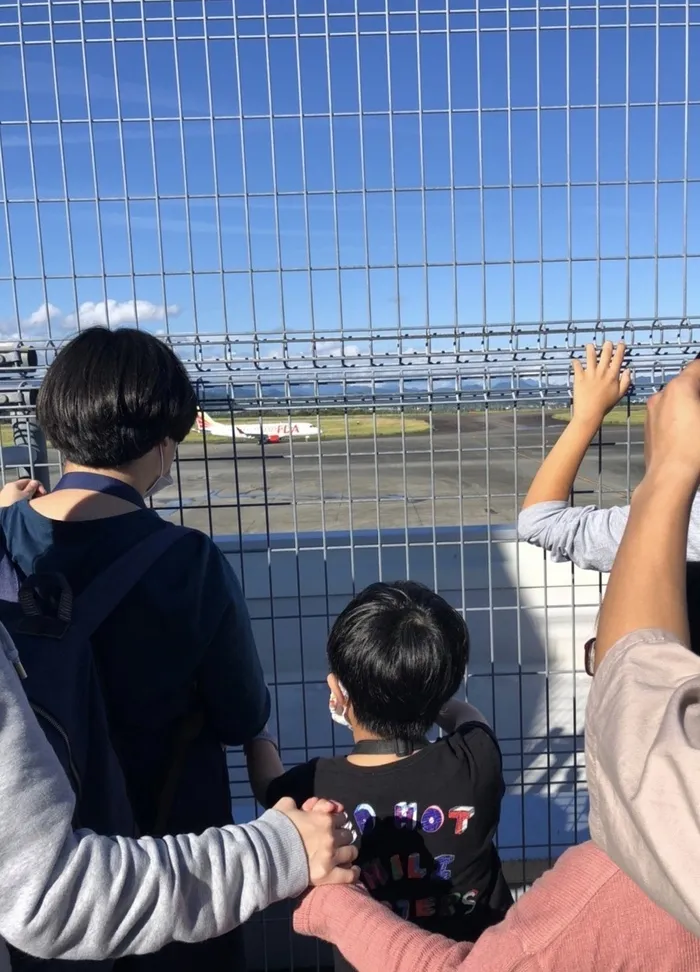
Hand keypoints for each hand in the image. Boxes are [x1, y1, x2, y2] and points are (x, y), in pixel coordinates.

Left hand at [0, 479, 45, 506]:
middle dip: (34, 492)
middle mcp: (8, 489)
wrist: (7, 519)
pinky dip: (24, 502)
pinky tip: (28, 507)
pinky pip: (17, 500)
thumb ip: (32, 487)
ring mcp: (7, 497)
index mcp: (13, 484)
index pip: (28, 481)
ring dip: (29, 498)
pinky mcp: (7, 504)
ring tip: (35, 504)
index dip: (37, 485)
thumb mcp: (27, 495)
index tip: (43, 492)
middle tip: (41, 498)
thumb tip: (35, 482)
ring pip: (21, 494)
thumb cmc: (16, 506)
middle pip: (24, 488)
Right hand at [273, 797, 358, 886]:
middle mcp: (331, 836)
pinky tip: (352, 871)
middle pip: (348, 834)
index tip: (334, 824)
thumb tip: (302, 805)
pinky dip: (353, 873)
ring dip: (348, 852)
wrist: (266, 855)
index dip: (337, 819)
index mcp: (323, 818)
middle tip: (337, 840)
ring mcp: (331, 856)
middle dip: (343, 836)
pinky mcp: (328, 875)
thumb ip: (295, 803)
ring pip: (351, 852)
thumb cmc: (274, 830)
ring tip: (344, 855)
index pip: (341, 816)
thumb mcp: (284, 807)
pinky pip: (349, 875)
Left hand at [572, 342, 631, 427]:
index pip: (618, 359)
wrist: (590, 413)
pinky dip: (576, 363)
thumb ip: (625, 381)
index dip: (620, 349)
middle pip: (605, 355)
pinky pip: (577, 366)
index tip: (620, 343)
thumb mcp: (620, 394)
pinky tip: (575, 360)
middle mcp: (602, 372)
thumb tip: (628, 370)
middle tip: (608, 342)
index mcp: (613, 375)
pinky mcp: (579, 377)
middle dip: (607, 346)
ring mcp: (590, 374)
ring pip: (590, 357)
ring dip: (590, 349)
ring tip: (590, 345)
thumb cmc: (605, 405)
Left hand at [643, 360, 699, 488]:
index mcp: (679, 388)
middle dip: (699, 389)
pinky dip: (679, 416)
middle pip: (686, 383)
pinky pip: (667, 414)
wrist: (669, 476)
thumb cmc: (695, 448)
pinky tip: (690, 430)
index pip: (697, 367)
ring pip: (675, 400)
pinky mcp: (649, 428)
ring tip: (697, 417)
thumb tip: (697, 403)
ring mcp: (652, 412)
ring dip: (689, 403)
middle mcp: (661, 396)